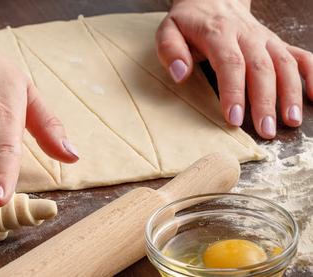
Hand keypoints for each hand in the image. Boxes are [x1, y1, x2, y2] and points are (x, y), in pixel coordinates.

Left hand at [156, 0, 312, 138]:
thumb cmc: (189, 23)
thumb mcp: (169, 31)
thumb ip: (171, 51)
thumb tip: (180, 75)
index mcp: (218, 33)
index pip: (230, 63)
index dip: (234, 91)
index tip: (234, 118)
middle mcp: (246, 35)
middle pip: (261, 67)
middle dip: (265, 101)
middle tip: (265, 130)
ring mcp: (265, 38)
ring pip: (284, 63)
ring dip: (291, 93)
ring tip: (291, 121)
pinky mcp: (276, 42)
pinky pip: (300, 55)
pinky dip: (312, 74)